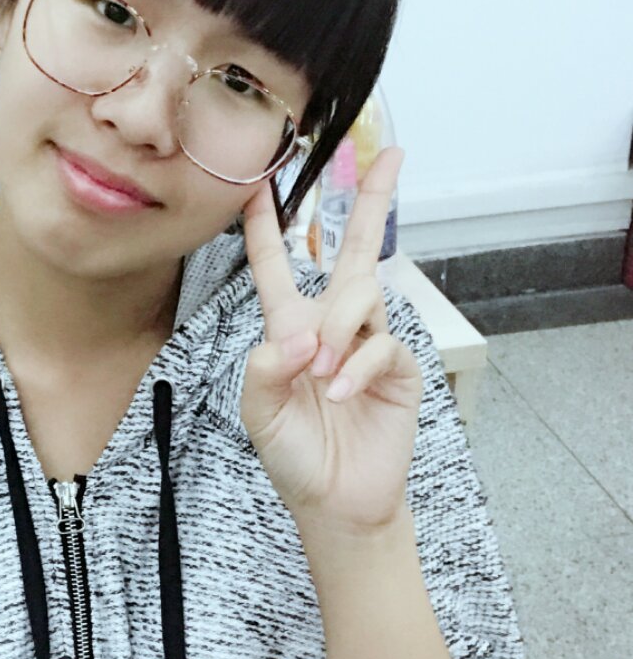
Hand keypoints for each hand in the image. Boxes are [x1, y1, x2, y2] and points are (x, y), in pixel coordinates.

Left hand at [239, 147, 421, 534]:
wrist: (336, 503)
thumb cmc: (294, 456)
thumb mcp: (259, 414)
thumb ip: (264, 371)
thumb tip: (297, 338)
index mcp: (290, 329)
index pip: (277, 266)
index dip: (265, 224)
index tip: (260, 179)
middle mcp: (331, 327)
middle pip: (353, 251)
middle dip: (371, 201)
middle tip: (389, 155)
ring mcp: (368, 344)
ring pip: (361, 297)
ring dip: (338, 331)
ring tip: (321, 377)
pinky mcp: (399, 368)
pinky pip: (382, 344)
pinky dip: (359, 367)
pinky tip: (344, 393)